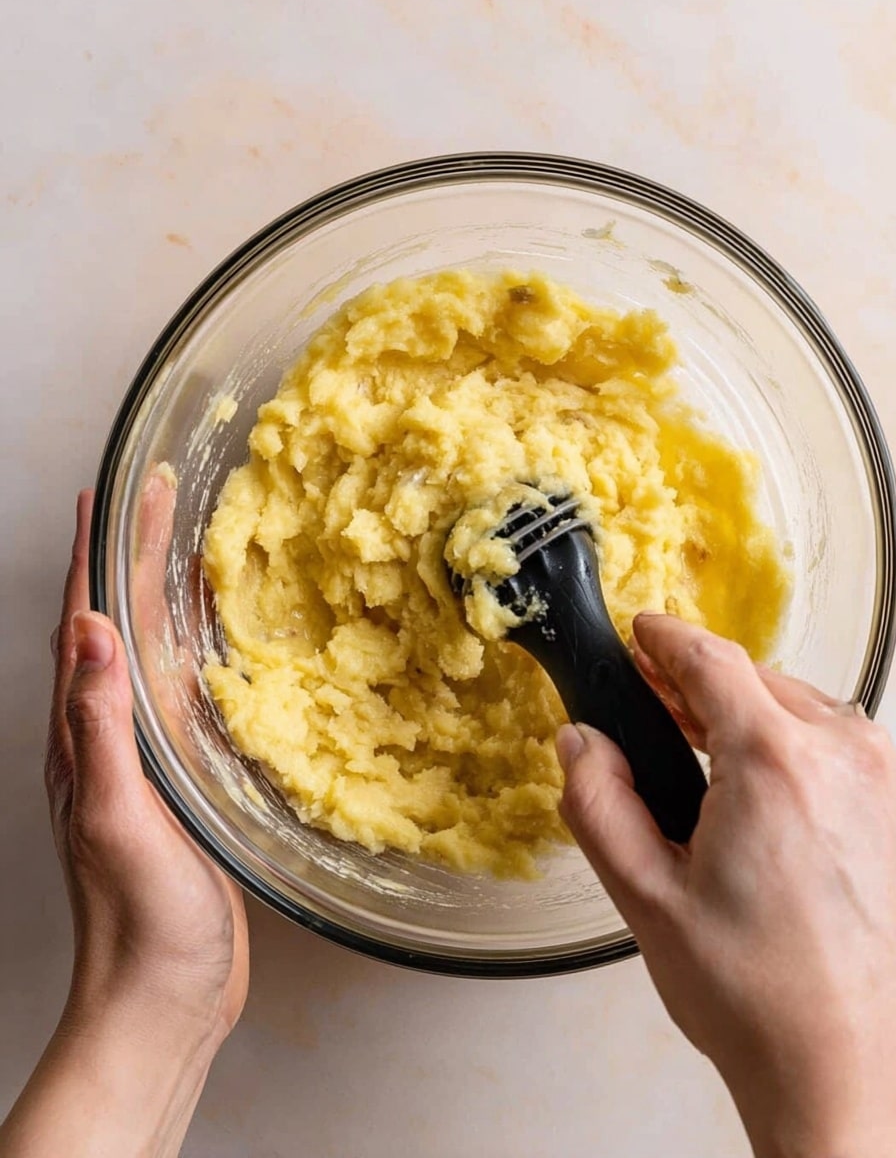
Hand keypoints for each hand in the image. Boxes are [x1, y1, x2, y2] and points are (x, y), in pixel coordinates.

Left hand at [1, 489, 247, 1156]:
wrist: (160, 999)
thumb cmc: (141, 920)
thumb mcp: (118, 819)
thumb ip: (100, 727)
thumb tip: (87, 629)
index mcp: (86, 736)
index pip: (90, 623)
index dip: (100, 555)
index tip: (116, 491)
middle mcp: (108, 736)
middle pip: (118, 625)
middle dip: (132, 555)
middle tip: (158, 494)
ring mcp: (142, 759)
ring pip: (150, 656)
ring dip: (161, 595)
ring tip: (183, 546)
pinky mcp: (179, 783)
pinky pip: (181, 695)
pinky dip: (193, 652)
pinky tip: (213, 644)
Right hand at [557, 614, 895, 1157]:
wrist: (861, 1078)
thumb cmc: (765, 1002)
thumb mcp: (648, 900)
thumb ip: (600, 804)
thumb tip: (581, 744)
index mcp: (776, 763)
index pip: (711, 660)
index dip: (666, 638)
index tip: (642, 631)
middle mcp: (844, 757)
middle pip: (757, 680)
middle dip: (699, 683)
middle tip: (653, 701)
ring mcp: (885, 784)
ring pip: (801, 710)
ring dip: (747, 715)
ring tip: (700, 750)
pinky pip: (838, 747)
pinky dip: (791, 745)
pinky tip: (759, 794)